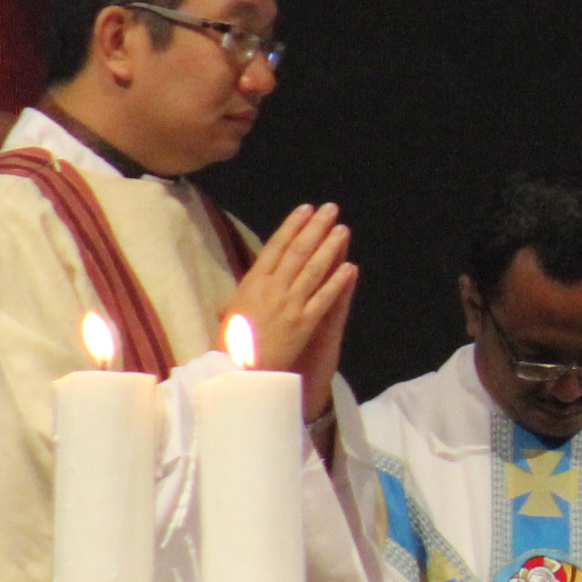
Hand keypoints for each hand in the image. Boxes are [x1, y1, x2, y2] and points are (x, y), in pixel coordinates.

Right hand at [226, 204, 357, 418]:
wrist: (237, 372)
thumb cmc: (231, 344)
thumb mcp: (231, 313)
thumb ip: (241, 296)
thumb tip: (244, 285)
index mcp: (252, 283)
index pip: (275, 247)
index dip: (292, 226)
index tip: (306, 209)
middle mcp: (271, 289)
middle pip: (298, 252)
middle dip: (315, 228)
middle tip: (331, 209)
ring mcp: (289, 305)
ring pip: (314, 270)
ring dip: (330, 248)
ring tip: (343, 230)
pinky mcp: (304, 323)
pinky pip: (324, 298)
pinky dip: (337, 282)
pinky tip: (350, 268)